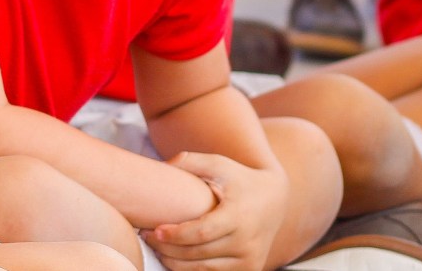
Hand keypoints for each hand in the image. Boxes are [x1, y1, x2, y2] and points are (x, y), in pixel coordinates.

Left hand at [146, 151, 287, 270]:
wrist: (275, 199)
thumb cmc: (239, 179)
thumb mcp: (219, 164)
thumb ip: (190, 161)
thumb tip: (162, 167)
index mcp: (239, 216)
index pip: (202, 233)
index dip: (176, 235)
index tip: (154, 230)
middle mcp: (247, 242)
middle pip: (198, 254)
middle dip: (167, 248)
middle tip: (146, 237)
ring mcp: (250, 259)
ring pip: (203, 270)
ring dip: (175, 263)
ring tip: (157, 249)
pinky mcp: (250, 269)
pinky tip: (174, 258)